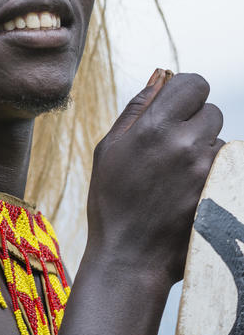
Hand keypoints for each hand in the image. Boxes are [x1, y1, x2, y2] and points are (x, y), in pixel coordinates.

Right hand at [86, 70, 224, 285]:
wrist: (130, 255)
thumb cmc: (112, 200)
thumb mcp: (109, 148)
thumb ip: (137, 109)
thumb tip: (160, 78)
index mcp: (155, 127)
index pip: (194, 83)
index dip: (186, 92)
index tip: (177, 106)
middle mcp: (185, 143)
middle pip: (212, 111)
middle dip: (194, 122)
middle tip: (171, 146)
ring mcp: (206, 170)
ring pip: (219, 141)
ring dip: (203, 150)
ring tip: (176, 175)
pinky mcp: (220, 192)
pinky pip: (225, 167)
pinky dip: (211, 173)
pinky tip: (187, 191)